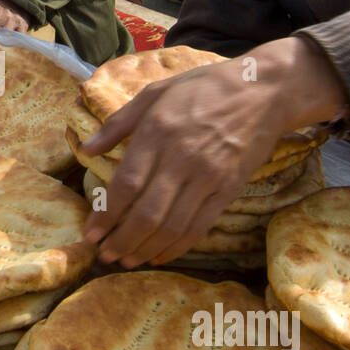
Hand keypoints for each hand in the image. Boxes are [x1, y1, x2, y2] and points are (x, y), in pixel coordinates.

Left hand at [81, 37, 347, 267]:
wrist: (263, 91)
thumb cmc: (204, 88)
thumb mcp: (155, 92)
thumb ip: (118, 123)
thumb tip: (85, 148)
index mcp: (158, 132)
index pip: (126, 184)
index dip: (106, 214)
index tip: (91, 233)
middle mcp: (181, 158)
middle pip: (147, 213)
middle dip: (122, 241)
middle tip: (105, 256)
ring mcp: (208, 177)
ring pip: (173, 226)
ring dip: (146, 249)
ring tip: (127, 261)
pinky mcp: (229, 189)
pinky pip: (200, 226)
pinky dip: (178, 247)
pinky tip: (161, 255)